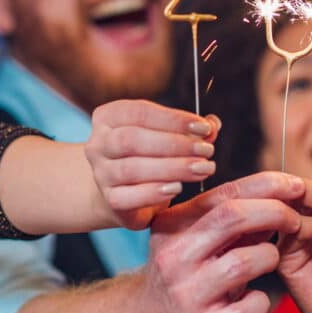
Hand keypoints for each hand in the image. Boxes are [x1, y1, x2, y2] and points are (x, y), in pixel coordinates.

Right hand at [86, 99, 221, 228]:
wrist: (124, 192)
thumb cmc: (149, 156)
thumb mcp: (168, 136)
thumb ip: (190, 130)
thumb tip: (213, 124)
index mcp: (109, 117)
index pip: (139, 112)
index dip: (174, 119)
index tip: (204, 128)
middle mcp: (98, 144)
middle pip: (132, 139)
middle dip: (174, 144)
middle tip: (206, 151)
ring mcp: (101, 173)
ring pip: (131, 168)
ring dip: (172, 168)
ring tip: (201, 169)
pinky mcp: (109, 200)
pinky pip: (128, 197)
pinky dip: (154, 192)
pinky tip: (177, 188)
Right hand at [123, 171, 311, 312]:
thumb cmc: (186, 272)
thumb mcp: (196, 237)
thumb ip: (232, 218)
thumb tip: (283, 192)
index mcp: (174, 224)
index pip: (226, 193)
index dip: (268, 185)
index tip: (297, 186)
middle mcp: (175, 255)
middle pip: (233, 217)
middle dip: (275, 212)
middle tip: (296, 221)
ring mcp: (186, 294)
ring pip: (244, 262)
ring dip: (269, 257)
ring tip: (268, 261)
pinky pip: (250, 308)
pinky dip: (262, 301)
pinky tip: (255, 299)